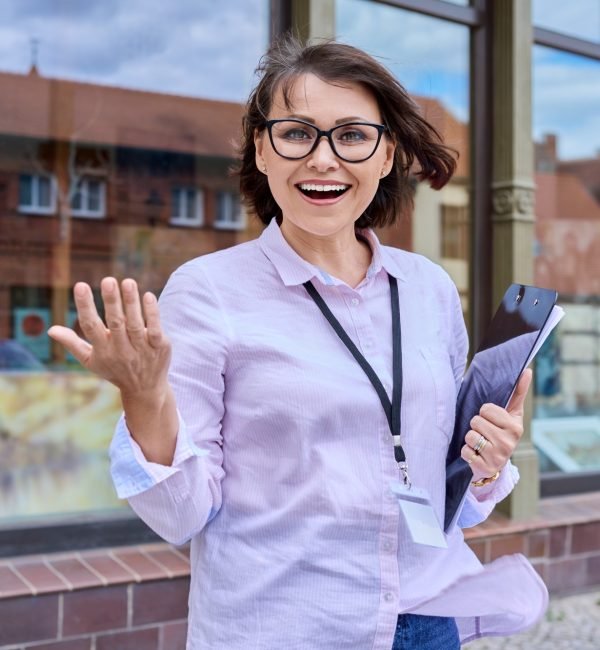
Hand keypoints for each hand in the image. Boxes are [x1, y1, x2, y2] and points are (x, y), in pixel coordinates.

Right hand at [48, 277, 170, 402]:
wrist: (145, 390)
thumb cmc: (115, 370)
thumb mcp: (91, 361)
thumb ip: (72, 343)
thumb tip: (50, 329)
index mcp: (103, 350)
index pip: (91, 326)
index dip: (85, 306)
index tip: (80, 285)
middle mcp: (122, 350)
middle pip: (116, 323)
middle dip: (112, 302)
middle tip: (108, 280)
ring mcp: (142, 349)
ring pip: (135, 324)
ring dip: (131, 302)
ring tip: (128, 282)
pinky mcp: (159, 347)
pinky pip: (154, 329)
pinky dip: (152, 313)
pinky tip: (148, 295)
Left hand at [460, 368, 532, 480]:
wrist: (496, 464)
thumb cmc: (502, 431)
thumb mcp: (511, 413)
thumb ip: (517, 392)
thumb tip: (527, 370)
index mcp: (515, 426)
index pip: (486, 409)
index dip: (485, 412)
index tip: (492, 419)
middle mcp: (508, 442)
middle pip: (476, 421)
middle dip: (476, 425)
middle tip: (485, 432)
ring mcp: (497, 456)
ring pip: (470, 436)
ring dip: (471, 438)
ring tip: (481, 442)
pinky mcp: (485, 467)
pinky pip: (465, 451)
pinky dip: (467, 452)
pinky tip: (476, 454)